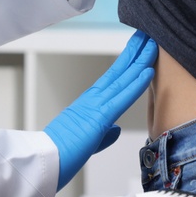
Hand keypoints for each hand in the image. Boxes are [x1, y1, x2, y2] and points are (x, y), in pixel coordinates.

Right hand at [44, 31, 156, 188]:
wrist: (43, 162)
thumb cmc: (59, 154)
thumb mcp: (86, 141)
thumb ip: (103, 134)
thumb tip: (115, 130)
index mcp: (89, 105)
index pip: (113, 79)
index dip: (127, 62)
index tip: (137, 48)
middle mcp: (92, 100)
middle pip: (118, 71)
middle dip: (134, 52)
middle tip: (146, 34)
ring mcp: (95, 106)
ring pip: (122, 78)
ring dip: (139, 60)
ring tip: (152, 43)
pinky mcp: (98, 118)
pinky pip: (122, 98)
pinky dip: (136, 83)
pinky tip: (147, 71)